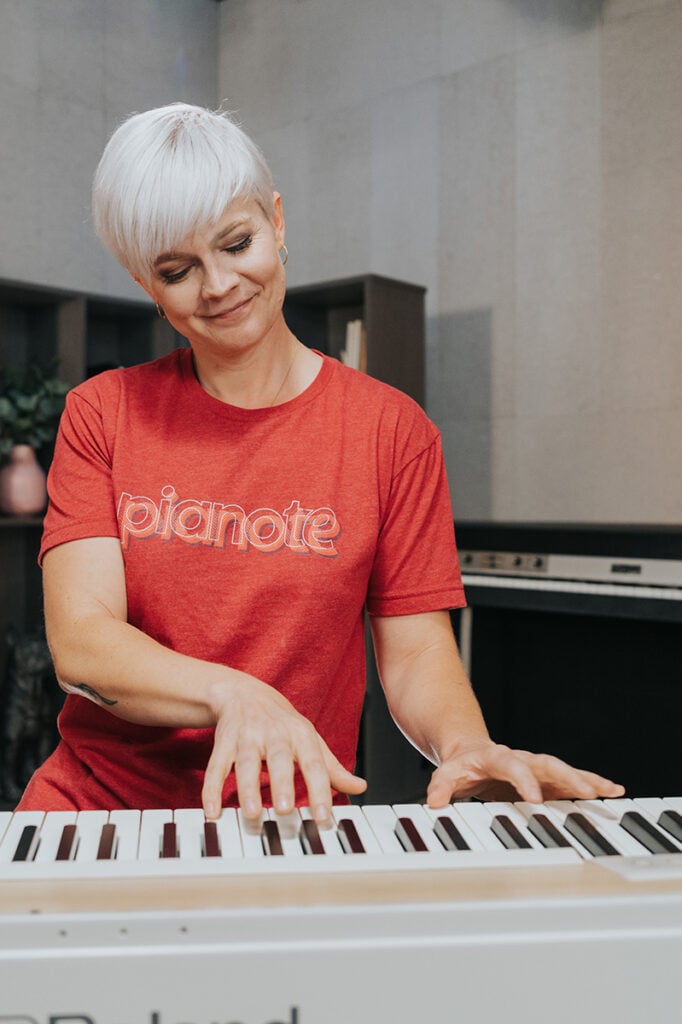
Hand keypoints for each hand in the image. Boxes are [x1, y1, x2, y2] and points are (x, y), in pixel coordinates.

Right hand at [202, 673, 365, 822]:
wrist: (244, 692)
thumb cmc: (282, 723)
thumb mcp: (310, 740)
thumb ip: (332, 767)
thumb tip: (360, 787)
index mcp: (300, 734)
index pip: (314, 763)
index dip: (321, 790)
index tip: (324, 817)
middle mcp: (274, 733)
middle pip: (278, 758)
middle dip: (281, 783)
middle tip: (284, 810)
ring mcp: (246, 736)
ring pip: (245, 762)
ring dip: (247, 787)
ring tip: (250, 813)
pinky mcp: (223, 742)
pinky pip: (216, 766)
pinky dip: (212, 788)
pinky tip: (212, 811)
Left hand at [426, 741, 624, 807]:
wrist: (470, 752)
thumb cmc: (462, 764)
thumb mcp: (447, 773)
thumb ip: (441, 785)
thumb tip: (434, 802)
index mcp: (496, 757)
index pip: (512, 764)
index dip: (523, 780)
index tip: (535, 798)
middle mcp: (521, 759)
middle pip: (547, 764)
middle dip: (568, 777)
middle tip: (588, 791)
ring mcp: (535, 768)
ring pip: (564, 771)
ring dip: (587, 780)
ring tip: (611, 791)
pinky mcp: (544, 779)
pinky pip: (569, 781)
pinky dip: (589, 786)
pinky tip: (611, 792)